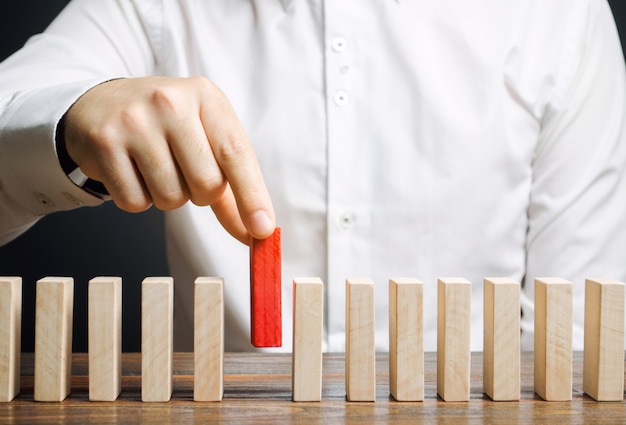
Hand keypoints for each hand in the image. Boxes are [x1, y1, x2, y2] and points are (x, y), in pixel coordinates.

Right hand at [63, 76, 274, 243]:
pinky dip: (138, 198)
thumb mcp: (204, 139)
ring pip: (171, 198)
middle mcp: (170, 102)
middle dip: (201, 194)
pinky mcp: (104, 143)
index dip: (252, 195)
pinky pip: (135, 202)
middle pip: (207, 183)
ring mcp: (134, 120)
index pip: (235, 153)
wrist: (100, 105)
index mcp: (205, 96)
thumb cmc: (165, 127)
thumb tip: (256, 232)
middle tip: (183, 171)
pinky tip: (130, 170)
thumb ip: (233, 187)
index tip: (262, 229)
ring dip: (168, 196)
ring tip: (154, 166)